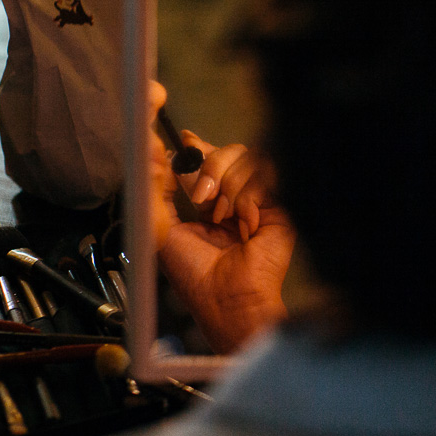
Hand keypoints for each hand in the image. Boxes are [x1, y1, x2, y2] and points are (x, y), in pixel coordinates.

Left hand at [149, 82, 294, 353]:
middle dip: (210, 167)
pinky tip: (245, 223)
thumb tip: (154, 155)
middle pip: (229, 152)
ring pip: (248, 159)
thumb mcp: (163, 228)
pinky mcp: (282, 206)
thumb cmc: (195, 274)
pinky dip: (248, 197)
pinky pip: (266, 176)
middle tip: (201, 197)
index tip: (186, 139)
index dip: (199, 147)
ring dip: (229, 186)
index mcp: (211, 204)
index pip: (209, 160)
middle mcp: (237, 198)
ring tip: (222, 217)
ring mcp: (261, 200)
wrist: (227, 297)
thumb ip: (157, 191)